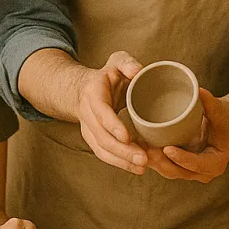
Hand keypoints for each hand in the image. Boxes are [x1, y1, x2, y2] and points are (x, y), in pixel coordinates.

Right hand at [74, 51, 146, 174]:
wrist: (85, 89)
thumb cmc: (108, 74)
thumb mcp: (117, 61)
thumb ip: (127, 63)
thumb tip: (138, 71)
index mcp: (93, 94)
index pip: (101, 112)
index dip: (112, 125)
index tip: (127, 137)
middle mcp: (88, 114)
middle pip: (102, 137)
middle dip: (122, 151)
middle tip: (143, 159)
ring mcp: (89, 129)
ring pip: (102, 150)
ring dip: (122, 161)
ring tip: (142, 167)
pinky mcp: (94, 140)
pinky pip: (105, 155)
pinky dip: (120, 163)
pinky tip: (137, 168)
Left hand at [144, 89, 228, 183]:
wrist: (222, 122)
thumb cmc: (224, 117)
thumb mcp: (221, 110)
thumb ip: (211, 103)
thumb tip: (198, 90)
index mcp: (216, 162)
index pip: (198, 164)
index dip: (183, 158)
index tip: (167, 148)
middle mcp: (203, 172)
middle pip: (179, 171)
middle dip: (162, 161)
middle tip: (147, 148)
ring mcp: (190, 171)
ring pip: (168, 171)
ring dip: (154, 161)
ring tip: (140, 147)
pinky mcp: (179, 166)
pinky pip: (164, 165)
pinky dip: (152, 158)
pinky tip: (140, 147)